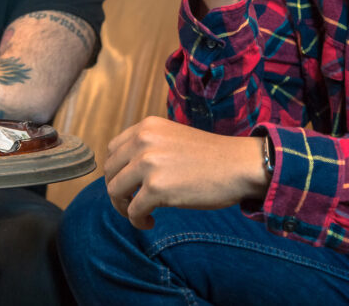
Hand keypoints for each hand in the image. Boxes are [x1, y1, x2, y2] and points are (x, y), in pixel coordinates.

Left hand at [104, 116, 268, 229]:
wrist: (239, 165)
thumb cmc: (211, 156)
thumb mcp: (173, 138)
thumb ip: (149, 147)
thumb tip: (125, 171)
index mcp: (147, 127)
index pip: (112, 150)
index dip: (116, 171)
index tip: (128, 184)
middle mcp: (143, 140)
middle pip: (109, 171)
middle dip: (117, 191)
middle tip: (133, 202)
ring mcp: (149, 164)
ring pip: (115, 191)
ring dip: (123, 207)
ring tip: (141, 213)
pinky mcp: (157, 188)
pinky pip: (132, 211)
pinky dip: (138, 220)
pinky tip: (151, 221)